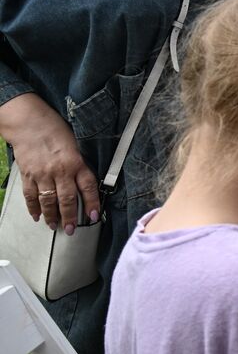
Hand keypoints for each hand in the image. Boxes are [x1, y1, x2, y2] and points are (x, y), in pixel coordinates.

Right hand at [0, 94, 99, 232]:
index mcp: (76, 162)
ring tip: (54, 226)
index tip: (94, 216)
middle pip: (67, 199)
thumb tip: (85, 182)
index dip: (92, 203)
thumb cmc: (55, 130)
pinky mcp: (27, 175)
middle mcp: (60, 170)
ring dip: (51, 216)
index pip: (88, 187)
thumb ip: (80, 164)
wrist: (30, 123)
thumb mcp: (76, 146)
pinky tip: (36, 216)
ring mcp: (42, 174)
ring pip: (48, 201)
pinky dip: (33, 208)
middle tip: (70, 230)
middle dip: (70, 217)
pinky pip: (31, 196)